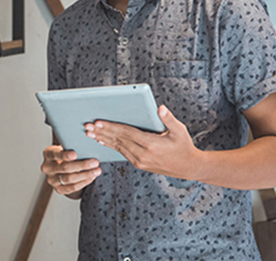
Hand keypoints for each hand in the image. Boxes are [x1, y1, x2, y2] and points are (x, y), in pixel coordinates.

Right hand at [41, 145, 100, 196]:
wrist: (61, 169)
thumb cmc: (66, 154)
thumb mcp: (65, 148)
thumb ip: (72, 147)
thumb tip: (87, 146)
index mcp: (48, 154)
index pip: (55, 154)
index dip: (64, 155)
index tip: (75, 154)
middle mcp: (47, 168)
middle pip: (64, 168)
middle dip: (82, 165)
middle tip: (95, 162)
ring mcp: (51, 180)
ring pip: (69, 179)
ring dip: (85, 175)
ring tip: (97, 171)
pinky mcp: (58, 189)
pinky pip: (72, 188)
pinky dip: (83, 182)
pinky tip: (91, 177)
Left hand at [84, 105, 202, 179]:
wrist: (188, 167)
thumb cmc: (184, 146)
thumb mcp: (180, 131)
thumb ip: (169, 119)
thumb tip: (160, 108)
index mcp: (151, 144)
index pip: (126, 133)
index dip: (111, 127)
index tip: (98, 122)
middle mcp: (143, 154)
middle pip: (119, 140)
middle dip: (102, 132)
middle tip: (87, 126)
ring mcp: (140, 161)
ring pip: (118, 147)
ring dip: (103, 139)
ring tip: (90, 133)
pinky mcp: (139, 164)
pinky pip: (122, 153)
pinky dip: (111, 146)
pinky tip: (103, 141)